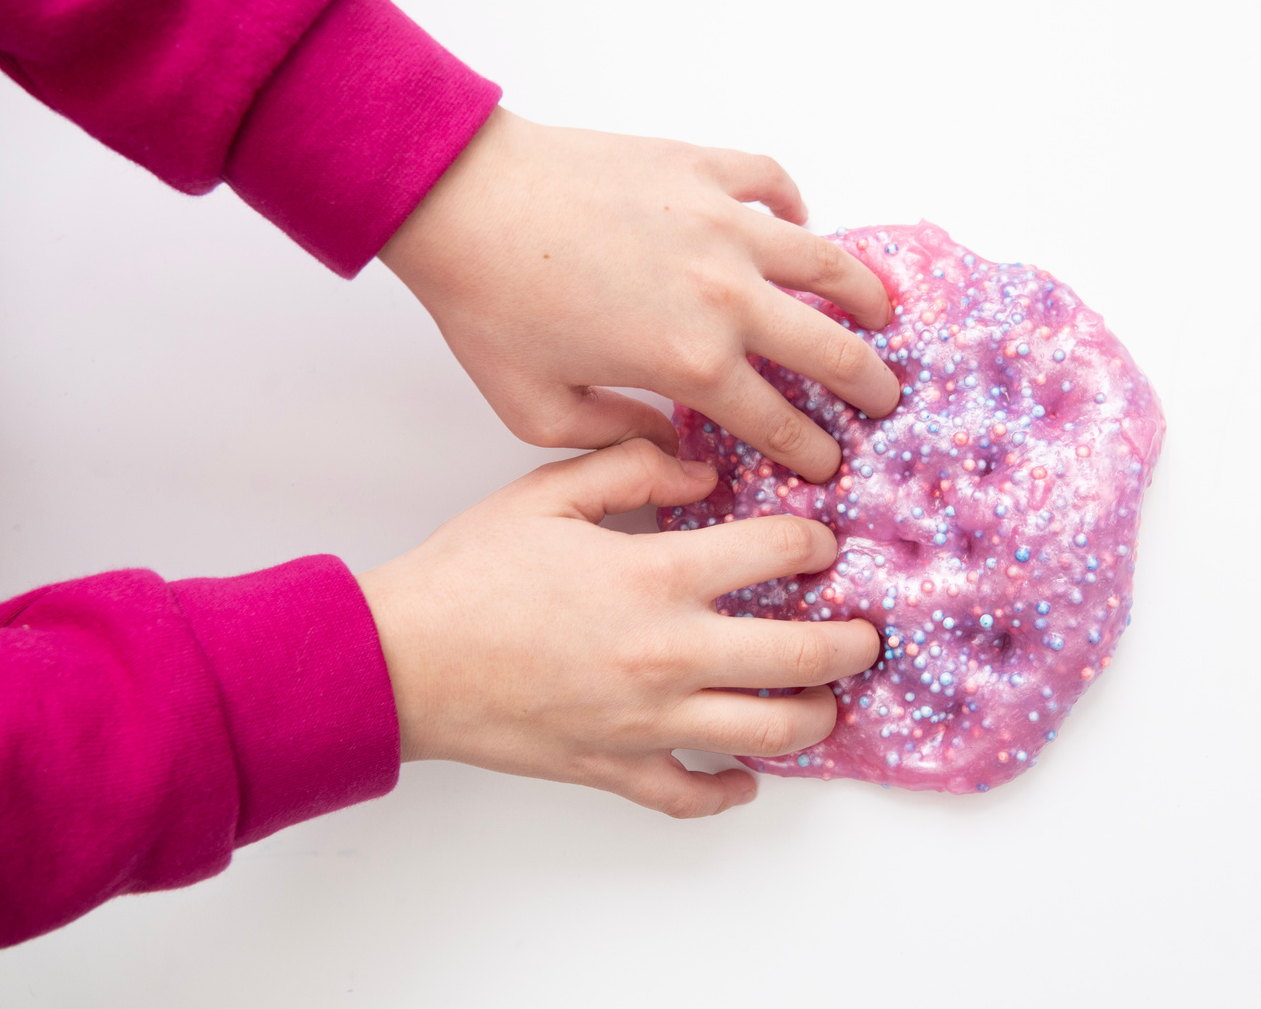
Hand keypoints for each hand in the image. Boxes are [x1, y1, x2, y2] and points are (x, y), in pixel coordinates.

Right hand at [356, 439, 880, 817]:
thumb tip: (701, 470)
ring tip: (828, 701)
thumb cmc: (467, 575)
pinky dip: (727, 792)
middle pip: (801, 655)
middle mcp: (669, 654)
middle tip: (863, 634)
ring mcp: (647, 720)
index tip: (822, 544)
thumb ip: (633, 466)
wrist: (397, 660)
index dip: (815, 543)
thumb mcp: (548, 491)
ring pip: (767, 733)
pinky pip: (690, 795)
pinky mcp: (615, 767)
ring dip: (814, 718)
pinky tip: (746, 779)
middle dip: (849, 643)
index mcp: (657, 577)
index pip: (777, 555)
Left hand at [378, 108, 898, 483]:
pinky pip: (774, 185)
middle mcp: (726, 296)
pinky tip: (795, 225)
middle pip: (831, 350)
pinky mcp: (702, 168)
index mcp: (691, 364)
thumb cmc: (489, 306)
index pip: (779, 424)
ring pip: (828, 262)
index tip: (828, 465)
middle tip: (883, 399)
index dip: (812, 453)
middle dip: (869, 385)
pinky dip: (794, 206)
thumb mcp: (538, 411)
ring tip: (882, 312)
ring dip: (865, 294)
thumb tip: (675, 446)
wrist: (458, 199)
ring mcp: (723, 224)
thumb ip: (618, 440)